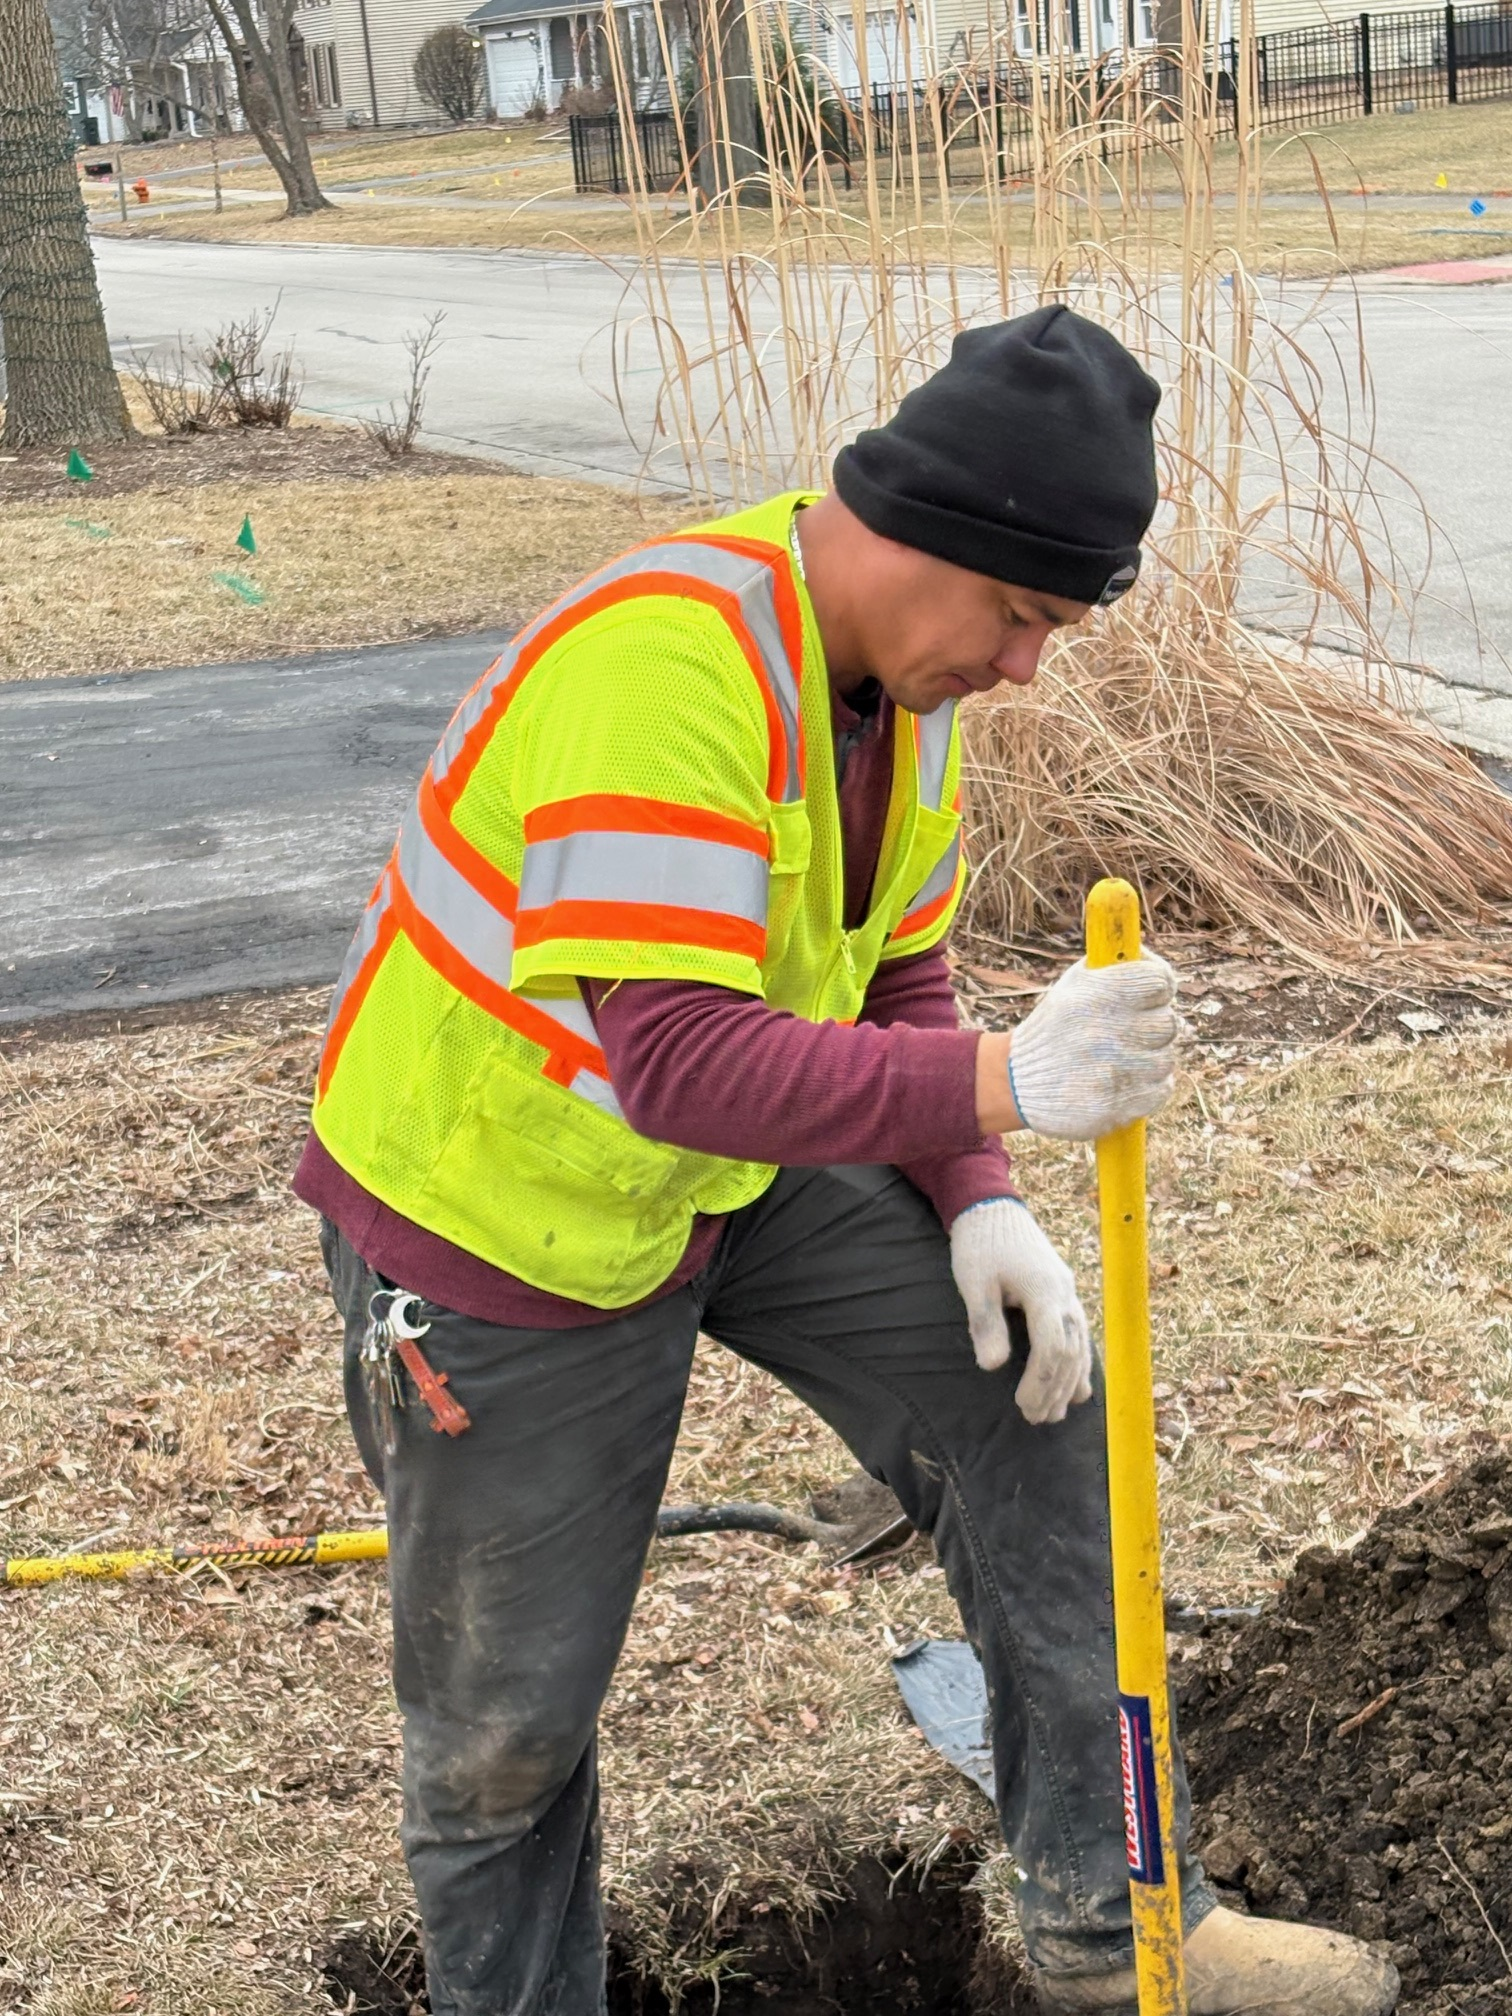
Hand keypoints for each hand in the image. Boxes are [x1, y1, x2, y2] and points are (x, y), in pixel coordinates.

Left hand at [949, 1198, 1092, 1423]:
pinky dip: (1078, 1364)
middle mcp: (1065, 1294)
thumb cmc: (980, 1244)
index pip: (1052, 1347)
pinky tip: (1077, 1389)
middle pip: (1070, 1352)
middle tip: (1035, 1419)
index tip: (1022, 1405)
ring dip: (1068, 1382)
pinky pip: (1080, 1335)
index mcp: (1044, 1291)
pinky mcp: (1063, 1292)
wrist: (993, 1208)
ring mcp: (1068, 1293)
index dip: (1040, 1381)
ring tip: (1055, 1414)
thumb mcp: (974, 1282)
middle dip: (1054, 1389)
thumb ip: (986, 1323)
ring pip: (1080, 1346)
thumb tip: (993, 1367)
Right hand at [1001, 953, 1178, 1141]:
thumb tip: (1151, 959)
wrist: (1015, 1081)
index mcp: (1097, 994)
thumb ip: (1113, 968)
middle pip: (1168, 1023)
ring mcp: (1114, 1070)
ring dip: (1149, 1058)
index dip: (1159, 988)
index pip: (1161, 981)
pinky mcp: (1117, 1105)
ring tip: (1122, 1058)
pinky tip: (1126, 1080)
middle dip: (1151, 1026)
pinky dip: (1149, 1086)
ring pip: (1165, 1059)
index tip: (1149, 995)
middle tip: (1130, 1032)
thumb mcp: (1072, 984)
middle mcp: (1107, 1030)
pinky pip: (1160, 1090)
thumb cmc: (1054, 1026)